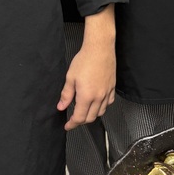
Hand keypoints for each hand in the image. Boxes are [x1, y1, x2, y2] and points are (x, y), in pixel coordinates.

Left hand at [57, 5, 114, 129]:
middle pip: (90, 118)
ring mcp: (107, 93)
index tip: (67, 126)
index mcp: (86, 96)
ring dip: (92, 115)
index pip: (79, 118)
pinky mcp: (113, 87)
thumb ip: (66, 95)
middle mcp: (99, 97)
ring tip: (84, 111)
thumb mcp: (70, 77)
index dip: (72, 124)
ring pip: (101, 112)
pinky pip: (109, 103)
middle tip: (73, 119)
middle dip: (81, 121)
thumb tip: (61, 107)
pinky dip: (102, 107)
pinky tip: (97, 103)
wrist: (100, 48)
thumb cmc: (84, 60)